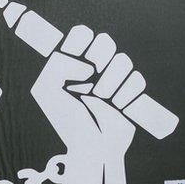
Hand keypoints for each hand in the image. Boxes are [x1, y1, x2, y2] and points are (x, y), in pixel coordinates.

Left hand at [31, 27, 136, 154]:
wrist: (91, 148)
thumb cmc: (67, 121)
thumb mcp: (47, 90)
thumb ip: (56, 65)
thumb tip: (88, 66)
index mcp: (74, 63)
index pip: (81, 35)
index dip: (81, 37)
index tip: (75, 51)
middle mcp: (96, 68)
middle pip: (105, 41)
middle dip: (99, 55)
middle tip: (91, 74)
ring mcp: (115, 79)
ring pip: (123, 60)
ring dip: (112, 79)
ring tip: (102, 97)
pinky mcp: (131, 93)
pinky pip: (137, 79)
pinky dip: (127, 93)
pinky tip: (117, 105)